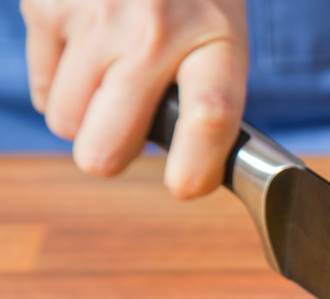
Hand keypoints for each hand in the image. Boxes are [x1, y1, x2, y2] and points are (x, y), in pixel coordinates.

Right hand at [21, 0, 247, 197]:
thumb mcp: (222, 37)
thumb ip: (206, 103)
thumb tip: (188, 174)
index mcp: (214, 41)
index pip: (210, 117)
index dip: (193, 169)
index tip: (183, 185)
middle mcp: (153, 31)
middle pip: (106, 148)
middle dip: (112, 154)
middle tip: (126, 130)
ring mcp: (94, 19)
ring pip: (65, 125)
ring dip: (85, 117)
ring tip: (111, 80)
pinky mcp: (45, 6)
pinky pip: (43, 90)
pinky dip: (60, 85)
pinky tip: (87, 51)